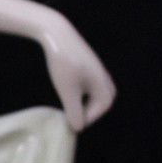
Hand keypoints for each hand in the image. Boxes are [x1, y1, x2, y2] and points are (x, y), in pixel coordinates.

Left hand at [39, 10, 116, 130]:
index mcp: (103, 83)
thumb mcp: (68, 91)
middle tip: (74, 116)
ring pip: (96, 91)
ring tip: (69, 106)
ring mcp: (96, 68)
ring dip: (85, 101)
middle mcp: (103, 75)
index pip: (101, 108)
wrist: (57, 34)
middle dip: (91, 111)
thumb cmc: (63, 64)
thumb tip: (78, 128)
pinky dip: (82, 91)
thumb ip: (74, 111)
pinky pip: (90, 82)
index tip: (71, 122)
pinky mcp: (87, 63)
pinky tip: (68, 90)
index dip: (87, 118)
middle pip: (104, 100)